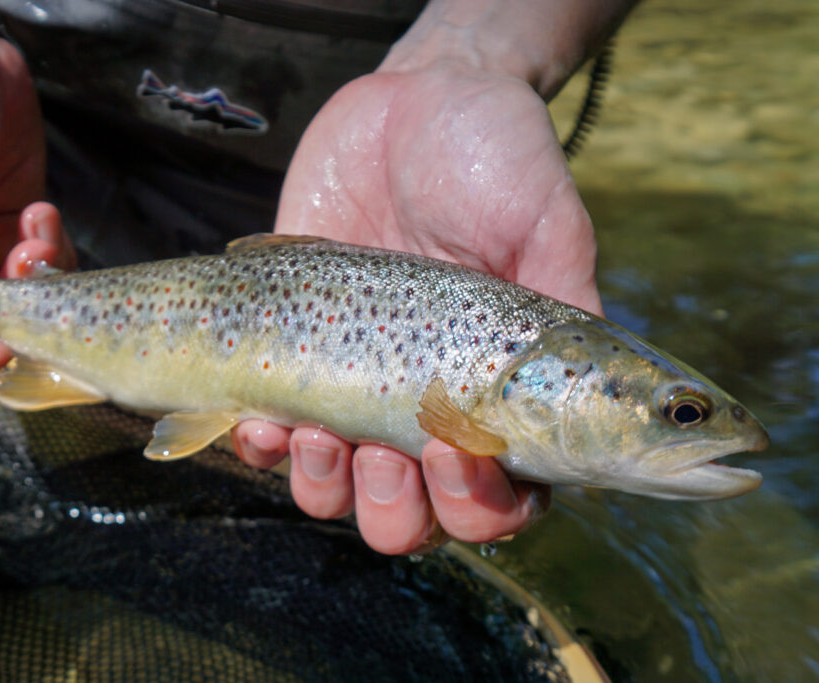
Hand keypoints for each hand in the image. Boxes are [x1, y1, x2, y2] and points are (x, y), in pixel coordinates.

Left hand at [235, 65, 601, 553]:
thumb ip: (563, 305)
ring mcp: (354, 386)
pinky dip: (262, 449)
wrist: (413, 100)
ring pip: (337, 493)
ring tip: (319, 437)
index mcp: (498, 393)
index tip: (455, 449)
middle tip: (385, 456)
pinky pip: (270, 437)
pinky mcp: (290, 355)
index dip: (479, 505)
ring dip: (326, 488)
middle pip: (412, 516)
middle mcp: (426, 405)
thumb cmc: (494, 157)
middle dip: (396, 510)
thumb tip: (594, 395)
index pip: (500, 495)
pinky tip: (263, 425)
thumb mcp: (545, 223)